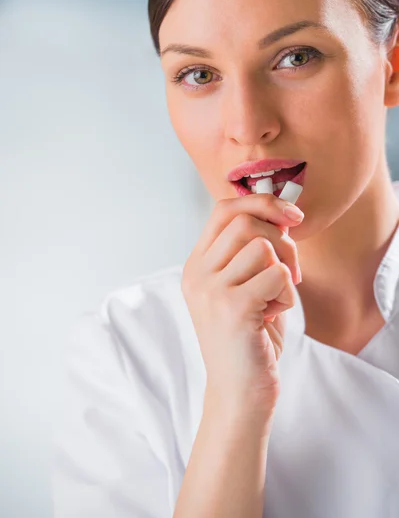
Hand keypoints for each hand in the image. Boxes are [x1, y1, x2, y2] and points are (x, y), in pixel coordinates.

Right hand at [182, 192, 303, 420]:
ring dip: (285, 271)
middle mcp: (197, 274)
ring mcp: (210, 290)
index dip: (261, 201)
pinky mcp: (231, 308)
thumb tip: (283, 213)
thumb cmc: (249, 338)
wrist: (239, 394)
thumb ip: (256, 251)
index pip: (224, 209)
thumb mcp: (246, 286)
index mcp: (198, 265)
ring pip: (263, 247)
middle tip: (290, 270)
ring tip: (275, 300)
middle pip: (245, 221)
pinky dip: (288, 295)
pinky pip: (277, 276)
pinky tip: (273, 316)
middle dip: (282, 239)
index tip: (292, 215)